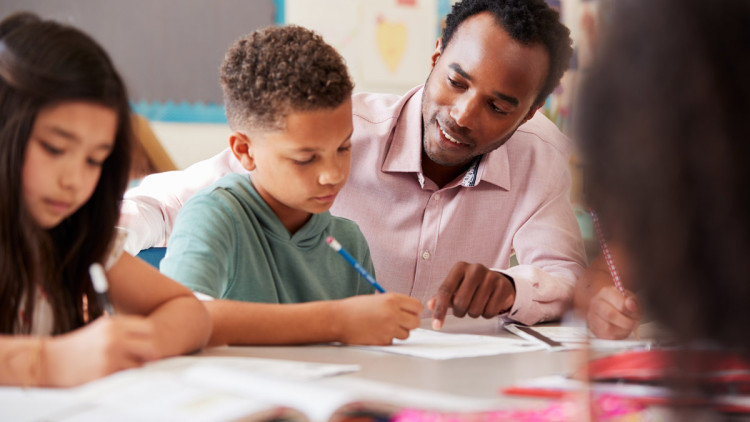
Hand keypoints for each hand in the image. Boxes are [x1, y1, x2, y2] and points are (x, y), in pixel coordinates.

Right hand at [44, 315, 158, 386]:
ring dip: (136, 368)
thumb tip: (149, 338)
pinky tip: (113, 373)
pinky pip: (126, 377)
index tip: (144, 343)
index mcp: (113, 324)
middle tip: (143, 359)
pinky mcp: (105, 373)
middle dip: (149, 354)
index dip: (148, 337)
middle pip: (150, 346)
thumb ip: (122, 330)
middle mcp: (114, 338)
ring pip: (141, 365)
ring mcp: (110, 356)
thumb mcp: (100, 329)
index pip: (147, 328)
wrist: (50, 360)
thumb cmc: (77, 346)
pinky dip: (123, 377)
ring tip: (124, 366)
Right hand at [334, 293, 421, 344]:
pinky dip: (387, 339)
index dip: (413, 311)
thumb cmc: (355, 308)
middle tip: (399, 322)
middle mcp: (393, 313)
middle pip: (416, 322)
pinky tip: (375, 333)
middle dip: (409, 323)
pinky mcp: (383, 341)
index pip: (417, 306)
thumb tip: (411, 311)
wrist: (338, 319)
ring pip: (406, 334)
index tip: (408, 312)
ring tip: (384, 326)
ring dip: (398, 332)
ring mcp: (389, 328)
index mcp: (392, 299)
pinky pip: (393, 341)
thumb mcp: (378, 299)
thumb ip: (395, 304)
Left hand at [428, 262, 514, 329]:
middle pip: (460, 302)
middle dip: (460, 311)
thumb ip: (442, 296)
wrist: (498, 281)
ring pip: (475, 309)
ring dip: (473, 313)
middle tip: (463, 309)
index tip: (437, 324)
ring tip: (476, 305)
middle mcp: (475, 269)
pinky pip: (490, 311)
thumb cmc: (473, 285)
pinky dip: (487, 314)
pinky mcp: (503, 287)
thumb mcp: (456, 287)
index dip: (439, 310)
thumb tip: (430, 305)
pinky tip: (488, 305)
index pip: (445, 290)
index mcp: (460, 267)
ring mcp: (490, 277)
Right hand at [586, 285, 639, 339]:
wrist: (608, 306)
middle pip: (610, 315)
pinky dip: (617, 335)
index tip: (635, 312)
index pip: (619, 303)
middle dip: (626, 322)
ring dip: (622, 330)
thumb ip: (632, 301)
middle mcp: (596, 303)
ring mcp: (592, 317)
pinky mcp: (594, 329)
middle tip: (634, 323)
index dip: (630, 311)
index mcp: (605, 292)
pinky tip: (621, 330)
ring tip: (628, 327)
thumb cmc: (620, 302)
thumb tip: (630, 305)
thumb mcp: (630, 298)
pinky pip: (607, 336)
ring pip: (608, 328)